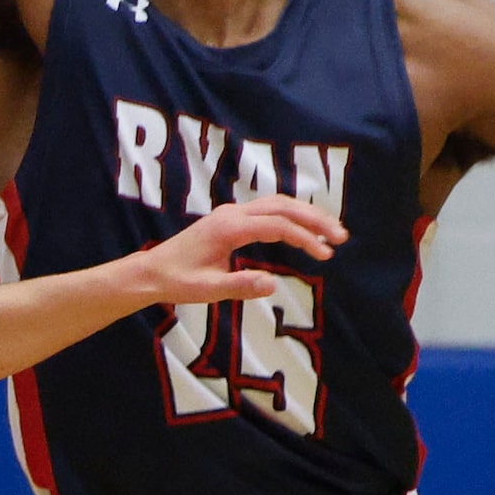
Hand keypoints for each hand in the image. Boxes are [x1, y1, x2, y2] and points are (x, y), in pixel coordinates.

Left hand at [102, 193, 346, 309]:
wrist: (152, 271)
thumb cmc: (177, 282)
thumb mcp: (207, 290)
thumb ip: (239, 286)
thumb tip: (273, 285)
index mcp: (228, 228)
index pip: (276, 225)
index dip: (304, 238)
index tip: (325, 254)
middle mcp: (232, 214)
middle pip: (282, 206)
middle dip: (315, 218)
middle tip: (342, 237)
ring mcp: (232, 213)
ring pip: (277, 204)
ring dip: (306, 215)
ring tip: (333, 233)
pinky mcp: (232, 219)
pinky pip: (268, 210)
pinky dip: (292, 216)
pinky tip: (307, 230)